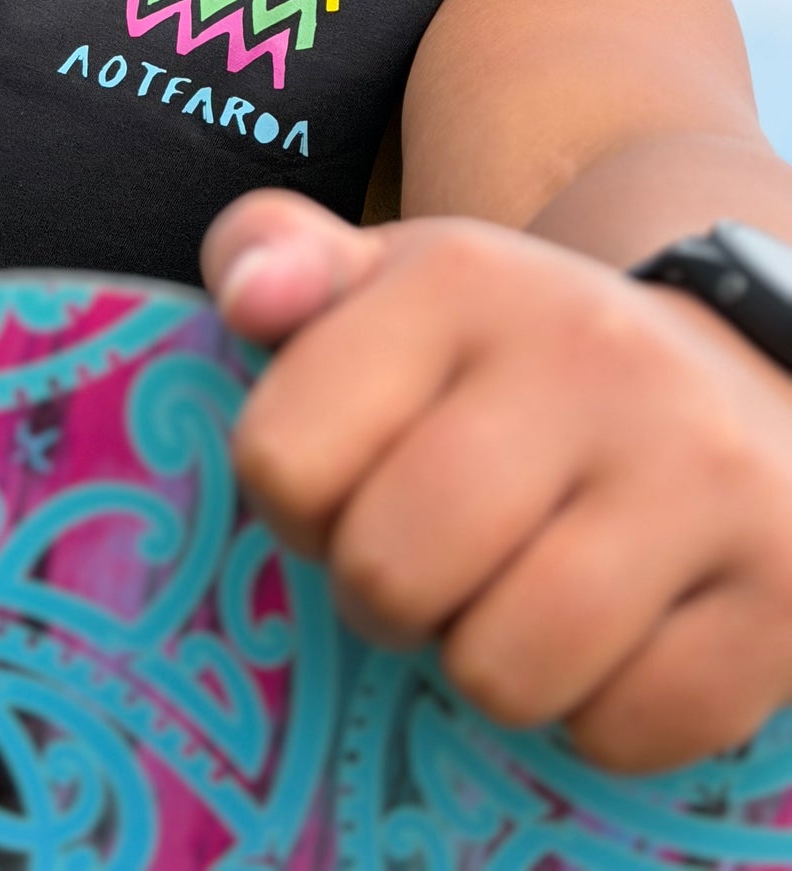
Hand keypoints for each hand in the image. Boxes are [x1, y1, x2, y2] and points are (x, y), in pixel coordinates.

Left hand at [201, 188, 791, 774]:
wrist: (735, 371)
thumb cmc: (513, 353)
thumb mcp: (394, 283)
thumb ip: (274, 258)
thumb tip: (248, 298)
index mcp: (465, 280)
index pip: (285, 456)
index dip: (292, 504)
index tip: (341, 490)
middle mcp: (591, 358)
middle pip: (392, 570)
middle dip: (381, 598)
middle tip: (422, 568)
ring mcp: (701, 471)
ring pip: (510, 667)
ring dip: (485, 667)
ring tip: (506, 602)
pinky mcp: (782, 581)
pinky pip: (633, 727)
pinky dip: (598, 717)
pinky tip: (608, 641)